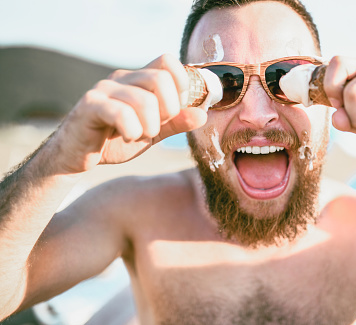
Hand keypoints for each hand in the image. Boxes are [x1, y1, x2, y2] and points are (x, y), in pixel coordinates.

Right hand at [54, 54, 207, 173]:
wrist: (76, 156)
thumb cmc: (115, 139)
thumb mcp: (153, 132)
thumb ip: (176, 123)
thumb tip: (203, 114)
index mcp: (138, 79)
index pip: (167, 61)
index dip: (180, 84)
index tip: (175, 108)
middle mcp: (121, 78)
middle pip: (161, 79)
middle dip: (168, 110)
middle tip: (156, 127)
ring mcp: (104, 90)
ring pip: (145, 100)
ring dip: (150, 126)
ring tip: (139, 135)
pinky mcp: (90, 105)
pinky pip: (122, 113)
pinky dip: (132, 131)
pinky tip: (126, 137)